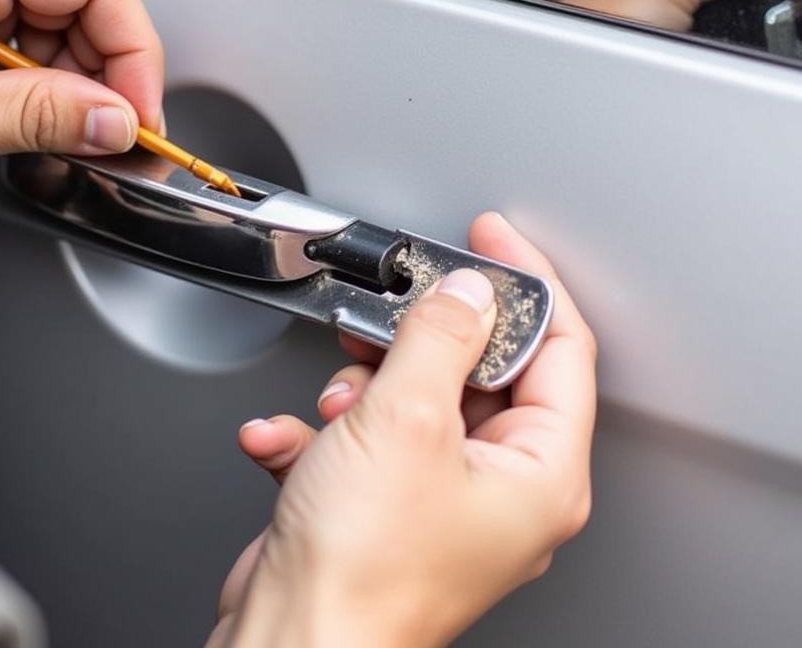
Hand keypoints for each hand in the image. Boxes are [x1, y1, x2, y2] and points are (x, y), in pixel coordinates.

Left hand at [0, 0, 163, 188]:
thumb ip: (33, 119)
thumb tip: (114, 121)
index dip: (134, 53)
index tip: (141, 114)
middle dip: (114, 71)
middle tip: (117, 134)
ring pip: (71, 18)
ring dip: (87, 80)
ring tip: (74, 132)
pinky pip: (38, 33)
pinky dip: (56, 80)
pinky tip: (44, 115)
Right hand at [210, 212, 595, 647]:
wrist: (286, 644)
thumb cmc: (360, 572)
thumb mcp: (405, 420)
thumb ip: (441, 337)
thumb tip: (468, 290)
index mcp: (538, 475)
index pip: (560, 349)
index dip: (527, 283)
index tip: (490, 238)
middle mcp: (499, 489)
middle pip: (480, 369)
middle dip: (422, 338)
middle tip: (393, 310)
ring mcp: (439, 497)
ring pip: (415, 397)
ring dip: (364, 387)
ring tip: (339, 404)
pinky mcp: (384, 504)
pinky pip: (364, 437)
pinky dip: (323, 430)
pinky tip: (292, 443)